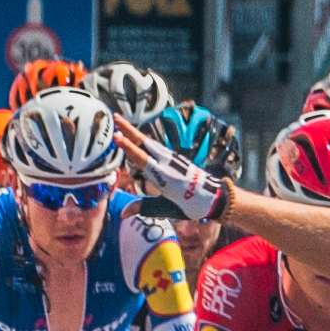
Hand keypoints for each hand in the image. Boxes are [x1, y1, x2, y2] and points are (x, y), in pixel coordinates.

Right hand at [113, 118, 229, 221]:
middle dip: (129, 130)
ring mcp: (172, 158)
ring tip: (121, 123)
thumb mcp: (166, 209)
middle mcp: (167, 163)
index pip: (142, 158)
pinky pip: (156, 147)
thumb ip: (143, 208)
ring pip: (150, 142)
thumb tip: (122, 214)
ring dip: (135, 132)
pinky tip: (137, 137)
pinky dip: (144, 140)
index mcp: (164, 177)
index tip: (117, 137)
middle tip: (115, 117)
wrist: (214, 197)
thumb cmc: (190, 206)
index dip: (128, 147)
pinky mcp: (174, 158)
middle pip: (144, 142)